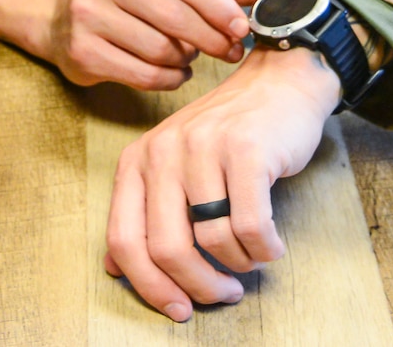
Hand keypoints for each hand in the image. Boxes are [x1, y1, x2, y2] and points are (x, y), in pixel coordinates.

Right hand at [0, 0, 268, 89]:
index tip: (242, 26)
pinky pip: (143, 74)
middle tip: (231, 50)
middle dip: (210, 37)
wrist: (58, 14)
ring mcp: (85, 15)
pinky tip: (175, 73)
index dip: (217, 4)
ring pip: (160, 48)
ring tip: (191, 56)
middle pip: (172, 15)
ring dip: (187, 59)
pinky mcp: (81, 52)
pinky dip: (170, 79)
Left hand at [101, 45, 340, 320]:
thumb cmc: (228, 136)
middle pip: (166, 249)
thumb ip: (145, 211)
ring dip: (239, 264)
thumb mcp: (174, 166)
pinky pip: (250, 226)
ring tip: (253, 256)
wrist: (277, 84)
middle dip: (199, 286)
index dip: (149, 286)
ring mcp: (203, 147)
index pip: (123, 240)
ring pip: (212, 241)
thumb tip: (114, 268)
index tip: (179, 308)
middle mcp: (162, 151)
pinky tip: (271, 244)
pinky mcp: (245, 150)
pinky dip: (264, 248)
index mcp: (137, 160)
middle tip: (225, 294)